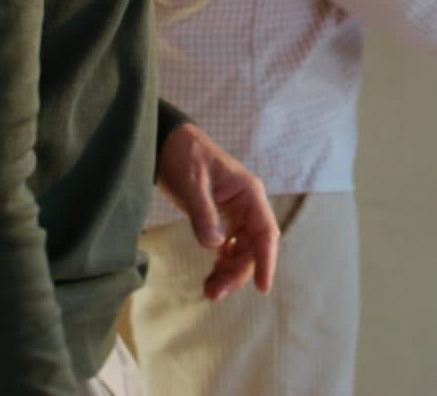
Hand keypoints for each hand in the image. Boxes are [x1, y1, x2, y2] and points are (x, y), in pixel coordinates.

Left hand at [156, 123, 279, 300]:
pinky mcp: (222, 217)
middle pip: (253, 246)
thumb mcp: (193, 184)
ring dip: (230, 271)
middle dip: (238, 272)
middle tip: (214, 293)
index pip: (265, 231)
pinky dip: (222, 263)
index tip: (262, 287)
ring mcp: (236, 212)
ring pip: (242, 250)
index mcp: (249, 193)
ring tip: (210, 290)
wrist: (169, 143)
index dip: (266, 260)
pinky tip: (211, 275)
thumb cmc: (185, 156)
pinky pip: (229, 246)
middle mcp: (247, 204)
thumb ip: (204, 214)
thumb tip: (215, 245)